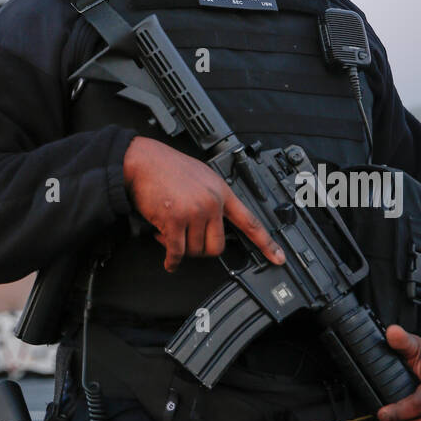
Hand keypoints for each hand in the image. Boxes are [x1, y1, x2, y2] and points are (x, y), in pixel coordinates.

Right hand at [122, 135, 286, 272]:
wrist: (142, 161)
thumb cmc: (166, 167)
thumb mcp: (200, 176)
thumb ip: (211, 197)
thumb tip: (213, 220)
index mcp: (221, 191)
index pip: (250, 221)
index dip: (266, 243)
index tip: (278, 257)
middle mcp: (211, 202)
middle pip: (216, 246)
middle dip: (200, 249)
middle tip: (187, 240)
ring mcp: (194, 212)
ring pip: (195, 249)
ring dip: (180, 248)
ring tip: (170, 233)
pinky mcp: (175, 220)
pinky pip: (177, 251)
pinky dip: (171, 259)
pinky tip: (169, 259)